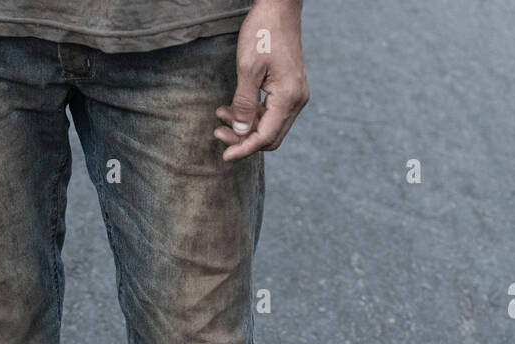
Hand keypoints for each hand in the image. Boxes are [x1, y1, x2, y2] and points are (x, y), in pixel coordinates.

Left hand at [215, 0, 309, 160]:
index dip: (244, 149)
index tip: (225, 157)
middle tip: (218, 134)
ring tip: (220, 116)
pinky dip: (252, 115)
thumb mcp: (247, 68)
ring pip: (269, 126)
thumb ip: (243, 104)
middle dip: (243, 140)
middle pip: (269, 137)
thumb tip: (239, 133)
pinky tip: (232, 108)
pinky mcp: (289, 89)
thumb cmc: (263, 32)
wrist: (279, 8)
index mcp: (289, 97)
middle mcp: (297, 100)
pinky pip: (271, 112)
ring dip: (245, 127)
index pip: (265, 137)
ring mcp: (295, 95)